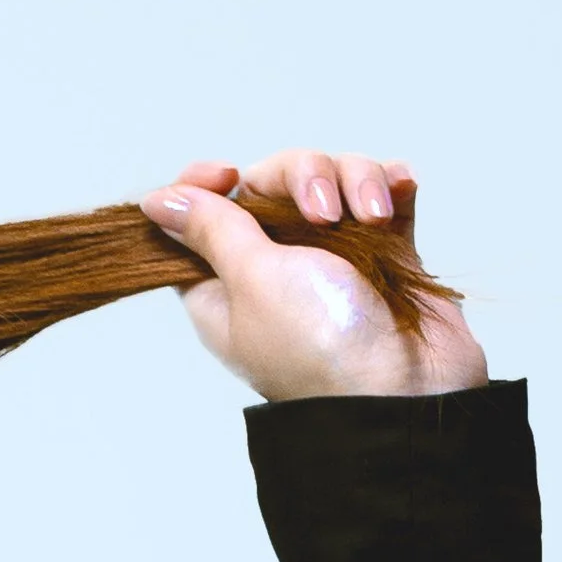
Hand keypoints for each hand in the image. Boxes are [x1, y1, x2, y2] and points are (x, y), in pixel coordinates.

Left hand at [142, 150, 486, 400]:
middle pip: (271, 184)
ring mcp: (331, 259)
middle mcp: (274, 270)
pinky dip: (389, 186)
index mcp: (224, 286)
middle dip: (302, 176)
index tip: (225, 173)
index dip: (204, 186)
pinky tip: (399, 192)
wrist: (404, 388)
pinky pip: (380, 196)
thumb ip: (212, 229)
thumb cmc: (320, 344)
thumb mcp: (252, 279)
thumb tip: (157, 201)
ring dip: (355, 182)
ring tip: (374, 216)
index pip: (198, 218)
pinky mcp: (383, 253)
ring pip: (332, 180)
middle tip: (323, 214)